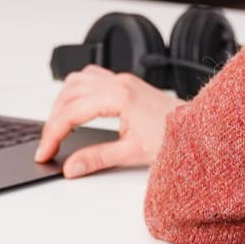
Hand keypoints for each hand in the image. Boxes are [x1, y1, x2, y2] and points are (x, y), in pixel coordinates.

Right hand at [34, 65, 185, 177]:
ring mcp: (123, 80)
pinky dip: (77, 91)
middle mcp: (119, 82)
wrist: (200, 126)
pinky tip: (76, 108)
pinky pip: (92, 77)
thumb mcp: (133, 153)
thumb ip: (97, 158)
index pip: (72, 111)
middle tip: (49, 145)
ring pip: (77, 80)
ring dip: (62, 102)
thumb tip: (70, 166)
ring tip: (58, 128)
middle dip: (53, 119)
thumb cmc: (174, 136)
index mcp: (119, 96)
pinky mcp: (126, 83)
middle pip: (70, 93)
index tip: (45, 152)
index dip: (53, 133)